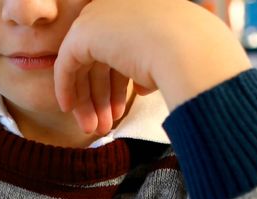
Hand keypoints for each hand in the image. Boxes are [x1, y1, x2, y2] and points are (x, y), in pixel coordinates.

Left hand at [54, 0, 251, 133]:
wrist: (189, 50)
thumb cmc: (191, 57)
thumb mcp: (168, 61)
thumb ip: (148, 70)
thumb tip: (140, 87)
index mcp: (140, 10)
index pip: (121, 48)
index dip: (118, 83)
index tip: (119, 109)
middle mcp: (117, 7)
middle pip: (101, 57)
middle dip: (102, 95)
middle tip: (104, 125)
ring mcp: (99, 15)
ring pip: (84, 63)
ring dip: (89, 99)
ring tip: (95, 128)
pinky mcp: (83, 32)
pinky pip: (66, 63)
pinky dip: (66, 87)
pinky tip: (70, 109)